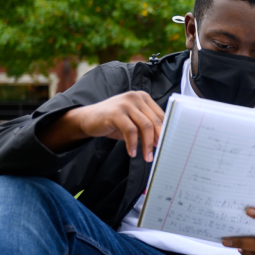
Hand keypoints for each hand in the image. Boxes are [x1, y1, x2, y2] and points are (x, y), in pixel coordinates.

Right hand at [46, 91, 165, 160]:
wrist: (88, 118)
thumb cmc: (113, 121)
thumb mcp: (134, 121)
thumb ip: (147, 126)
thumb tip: (163, 140)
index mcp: (143, 97)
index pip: (160, 116)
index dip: (165, 132)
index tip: (167, 145)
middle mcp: (136, 97)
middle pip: (154, 121)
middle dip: (158, 140)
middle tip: (158, 154)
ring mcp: (125, 103)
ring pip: (145, 126)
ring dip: (147, 145)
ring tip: (147, 157)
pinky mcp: (116, 112)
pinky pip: (130, 131)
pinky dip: (132, 144)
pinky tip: (131, 153)